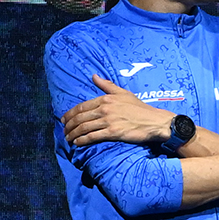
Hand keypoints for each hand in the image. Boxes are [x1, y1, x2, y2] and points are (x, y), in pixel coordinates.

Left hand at [63, 76, 177, 147]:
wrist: (154, 121)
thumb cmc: (140, 108)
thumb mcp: (123, 93)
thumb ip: (107, 85)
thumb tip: (94, 76)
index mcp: (106, 98)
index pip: (82, 106)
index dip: (70, 114)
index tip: (64, 119)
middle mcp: (105, 109)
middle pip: (80, 117)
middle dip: (69, 125)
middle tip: (64, 131)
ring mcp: (108, 121)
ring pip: (84, 127)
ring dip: (73, 134)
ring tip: (68, 138)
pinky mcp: (113, 133)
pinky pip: (93, 136)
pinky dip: (83, 140)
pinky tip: (77, 143)